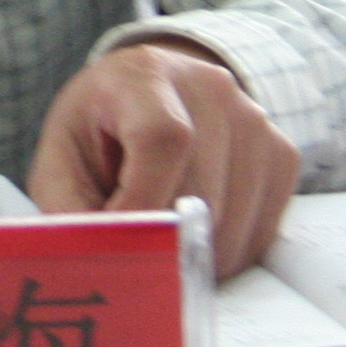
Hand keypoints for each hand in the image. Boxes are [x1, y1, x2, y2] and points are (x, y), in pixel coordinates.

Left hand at [25, 39, 299, 274]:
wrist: (152, 96)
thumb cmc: (101, 131)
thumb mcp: (63, 159)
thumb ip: (69, 210)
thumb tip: (93, 269)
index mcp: (145, 77)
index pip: (164, 139)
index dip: (143, 203)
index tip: (118, 240)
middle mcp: (211, 90)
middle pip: (200, 194)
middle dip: (160, 242)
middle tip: (130, 247)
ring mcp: (255, 121)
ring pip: (232, 226)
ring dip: (191, 256)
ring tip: (160, 233)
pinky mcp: (282, 156)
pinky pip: (260, 234)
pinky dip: (223, 253)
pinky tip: (192, 230)